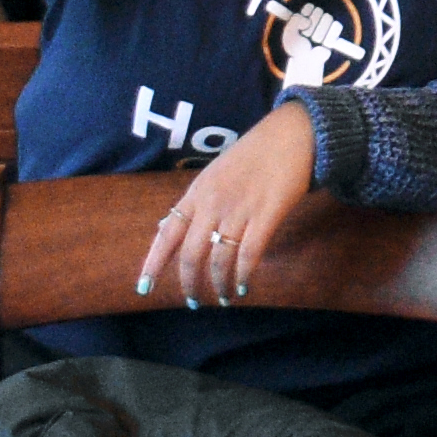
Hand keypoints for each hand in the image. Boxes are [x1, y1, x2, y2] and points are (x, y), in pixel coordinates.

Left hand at [141, 104, 321, 307]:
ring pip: (219, 259)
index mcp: (197, 192)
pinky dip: (243, 275)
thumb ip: (193, 202)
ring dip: (219, 284)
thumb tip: (166, 227)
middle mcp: (212, 203)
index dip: (154, 263)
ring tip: (224, 298)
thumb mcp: (214, 173)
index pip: (167, 234)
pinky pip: (249, 255)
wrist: (292, 134)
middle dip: (189, 284)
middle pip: (191, 254)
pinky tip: (243, 287)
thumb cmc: (254, 154)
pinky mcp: (266, 215)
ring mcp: (239, 210)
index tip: (143, 288)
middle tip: (193, 302)